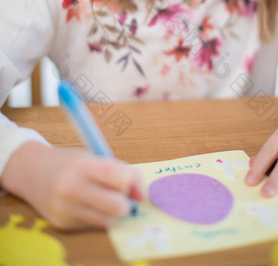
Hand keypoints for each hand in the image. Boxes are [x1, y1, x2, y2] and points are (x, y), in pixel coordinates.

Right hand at [1, 141, 143, 229]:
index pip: (118, 177)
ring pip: (107, 220)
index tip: (133, 186)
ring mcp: (65, 208)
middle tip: (123, 197)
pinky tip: (89, 204)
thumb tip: (140, 196)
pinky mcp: (62, 224)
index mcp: (82, 165)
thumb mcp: (93, 157)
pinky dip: (98, 216)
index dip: (133, 183)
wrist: (31, 171)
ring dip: (114, 213)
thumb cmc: (69, 162)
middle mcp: (71, 187)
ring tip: (106, 200)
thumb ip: (119, 171)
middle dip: (126, 203)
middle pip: (116, 205)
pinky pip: (93, 225)